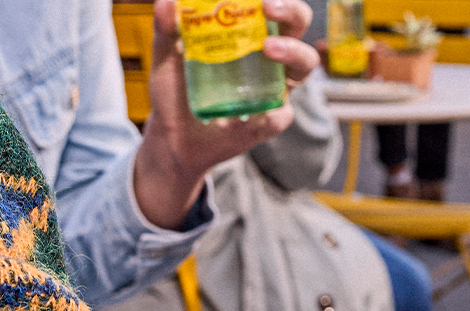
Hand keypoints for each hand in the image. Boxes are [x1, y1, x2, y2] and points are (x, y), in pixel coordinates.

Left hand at [133, 0, 319, 228]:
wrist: (172, 137)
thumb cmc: (175, 91)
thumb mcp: (166, 58)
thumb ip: (165, 29)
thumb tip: (165, 1)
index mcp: (248, 34)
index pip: (273, 7)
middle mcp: (269, 56)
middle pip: (297, 26)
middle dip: (291, 13)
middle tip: (268, 10)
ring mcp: (274, 87)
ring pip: (304, 65)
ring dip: (292, 53)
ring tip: (268, 51)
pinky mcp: (271, 120)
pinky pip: (279, 114)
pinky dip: (261, 115)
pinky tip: (233, 121)